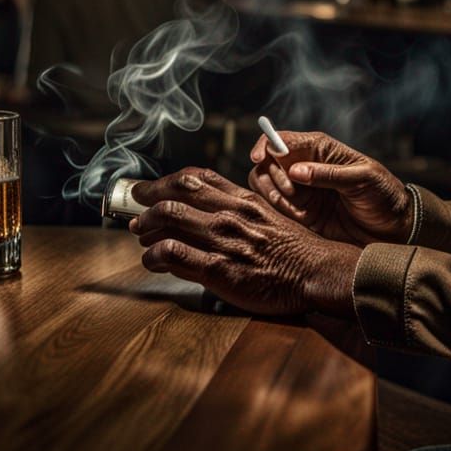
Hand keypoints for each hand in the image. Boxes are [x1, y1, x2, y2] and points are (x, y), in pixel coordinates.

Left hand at [129, 168, 360, 317]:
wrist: (316, 272)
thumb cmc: (295, 249)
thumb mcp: (268, 216)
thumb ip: (239, 210)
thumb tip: (209, 212)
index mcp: (242, 199)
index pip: (195, 178)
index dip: (165, 181)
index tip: (150, 189)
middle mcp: (230, 214)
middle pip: (176, 194)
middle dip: (147, 200)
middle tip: (134, 210)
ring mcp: (223, 240)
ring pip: (168, 218)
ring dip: (145, 226)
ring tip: (139, 235)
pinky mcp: (219, 269)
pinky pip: (173, 254)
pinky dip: (153, 255)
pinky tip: (151, 260)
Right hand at [248, 131, 412, 245]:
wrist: (393, 228)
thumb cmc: (383, 195)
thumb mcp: (362, 179)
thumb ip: (328, 174)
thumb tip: (295, 171)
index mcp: (319, 149)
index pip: (281, 139)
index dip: (265, 145)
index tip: (260, 158)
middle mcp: (305, 167)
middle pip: (266, 163)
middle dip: (272, 176)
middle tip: (291, 191)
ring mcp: (300, 191)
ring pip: (265, 186)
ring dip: (273, 195)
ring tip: (296, 207)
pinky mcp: (300, 214)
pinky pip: (275, 210)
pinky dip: (279, 212)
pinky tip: (299, 218)